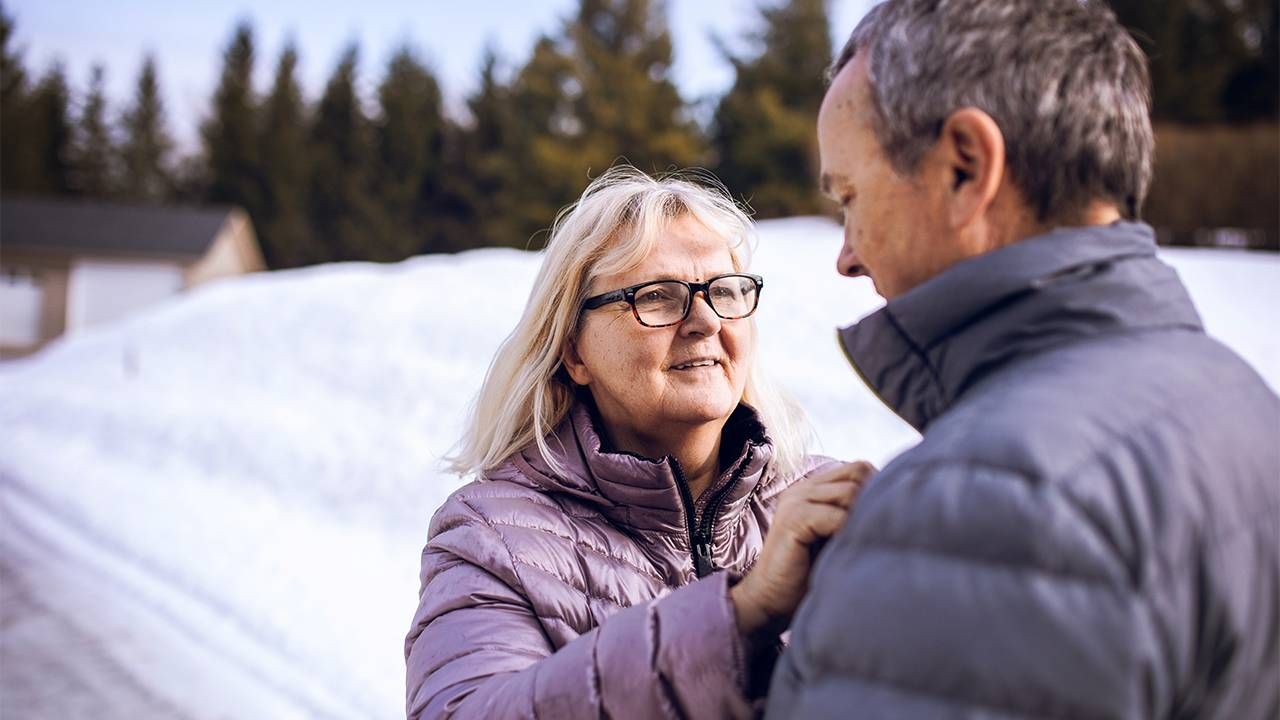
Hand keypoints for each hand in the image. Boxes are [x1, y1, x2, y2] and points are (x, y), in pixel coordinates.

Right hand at [730, 461, 874, 638]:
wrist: (770, 602)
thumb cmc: (807, 576)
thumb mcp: (837, 539)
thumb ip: (854, 518)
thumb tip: (897, 507)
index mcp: (813, 489)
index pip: (858, 468)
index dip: (877, 489)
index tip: (886, 520)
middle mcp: (803, 489)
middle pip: (858, 472)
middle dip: (874, 500)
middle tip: (876, 533)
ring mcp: (796, 501)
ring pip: (850, 492)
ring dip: (863, 519)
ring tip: (862, 546)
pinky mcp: (793, 520)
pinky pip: (835, 517)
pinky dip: (848, 535)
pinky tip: (846, 554)